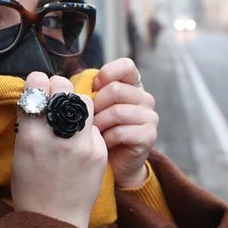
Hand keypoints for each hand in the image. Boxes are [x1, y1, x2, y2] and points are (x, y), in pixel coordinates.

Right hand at [12, 72, 106, 227]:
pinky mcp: (99, 153)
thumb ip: (31, 124)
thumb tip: (41, 97)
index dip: (38, 81)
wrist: (54, 221)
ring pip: (84, 101)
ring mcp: (82, 145)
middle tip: (57, 96)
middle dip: (59, 87)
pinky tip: (80, 142)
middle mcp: (57, 137)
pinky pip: (94, 127)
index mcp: (30, 136)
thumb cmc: (31, 188)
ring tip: (70, 116)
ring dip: (77, 103)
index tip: (38, 85)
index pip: (37, 87)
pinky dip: (87, 129)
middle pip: (63, 88)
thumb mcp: (20, 152)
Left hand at [91, 58, 156, 187]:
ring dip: (100, 124)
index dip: (106, 74)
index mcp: (133, 86)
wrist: (113, 161)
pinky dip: (108, 139)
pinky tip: (105, 143)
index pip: (126, 66)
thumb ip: (90, 90)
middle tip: (90, 118)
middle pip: (116, 90)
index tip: (94, 88)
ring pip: (118, 112)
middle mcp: (145, 98)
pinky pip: (122, 132)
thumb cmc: (99, 129)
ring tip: (95, 132)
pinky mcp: (149, 136)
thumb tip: (78, 82)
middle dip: (96, 106)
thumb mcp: (93, 106)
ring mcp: (150, 117)